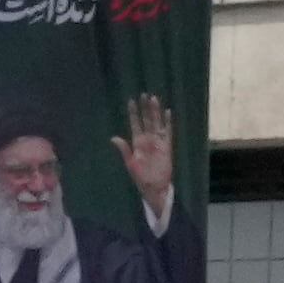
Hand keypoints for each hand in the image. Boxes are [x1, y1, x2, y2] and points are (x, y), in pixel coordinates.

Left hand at [113, 92, 175, 215]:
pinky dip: (168, 123)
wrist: (155, 187)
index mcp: (137, 142)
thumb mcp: (130, 164)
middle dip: (145, 108)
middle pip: (147, 120)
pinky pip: (168, 132)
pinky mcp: (167, 147)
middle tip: (144, 95)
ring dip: (155, 112)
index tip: (131, 101)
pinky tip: (168, 113)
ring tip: (154, 99)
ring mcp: (158, 142)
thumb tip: (114, 138)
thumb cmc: (141, 177)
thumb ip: (124, 150)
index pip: (135, 124)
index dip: (134, 113)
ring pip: (157, 123)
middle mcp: (147, 139)